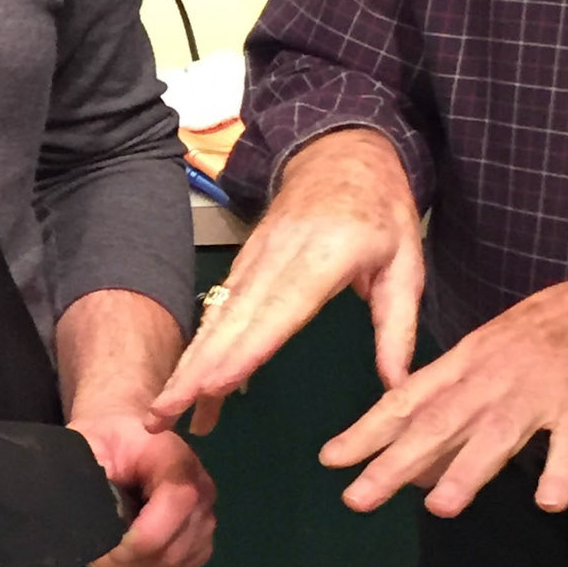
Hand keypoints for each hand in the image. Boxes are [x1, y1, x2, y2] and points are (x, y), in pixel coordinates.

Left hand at [72, 413, 215, 566]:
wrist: (129, 437)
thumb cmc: (107, 437)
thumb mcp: (88, 440)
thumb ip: (87, 467)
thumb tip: (80, 501)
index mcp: (177, 460)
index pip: (177, 504)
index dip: (142, 538)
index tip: (106, 549)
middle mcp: (202, 491)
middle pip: (173, 547)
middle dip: (129, 563)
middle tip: (93, 556)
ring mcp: (204, 518)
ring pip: (173, 566)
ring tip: (103, 558)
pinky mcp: (200, 540)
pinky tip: (122, 563)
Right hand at [146, 128, 423, 434]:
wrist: (342, 151)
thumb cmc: (380, 208)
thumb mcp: (407, 263)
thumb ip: (398, 327)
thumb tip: (398, 389)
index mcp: (323, 256)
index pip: (279, 310)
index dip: (244, 350)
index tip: (213, 385)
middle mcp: (277, 259)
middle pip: (231, 321)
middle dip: (193, 371)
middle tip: (160, 415)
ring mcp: (254, 259)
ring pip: (217, 319)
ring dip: (188, 366)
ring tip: (163, 411)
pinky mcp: (244, 263)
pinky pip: (220, 310)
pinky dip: (201, 348)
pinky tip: (188, 382)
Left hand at [326, 266, 567, 515]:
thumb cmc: (546, 336)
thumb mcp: (489, 357)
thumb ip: (453, 406)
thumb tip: (415, 465)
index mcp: (466, 363)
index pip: (407, 400)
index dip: (367, 430)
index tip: (330, 459)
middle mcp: (492, 377)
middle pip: (438, 422)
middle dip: (393, 461)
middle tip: (356, 497)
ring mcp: (538, 391)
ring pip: (496, 433)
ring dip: (467, 470)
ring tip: (439, 508)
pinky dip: (562, 472)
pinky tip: (548, 502)